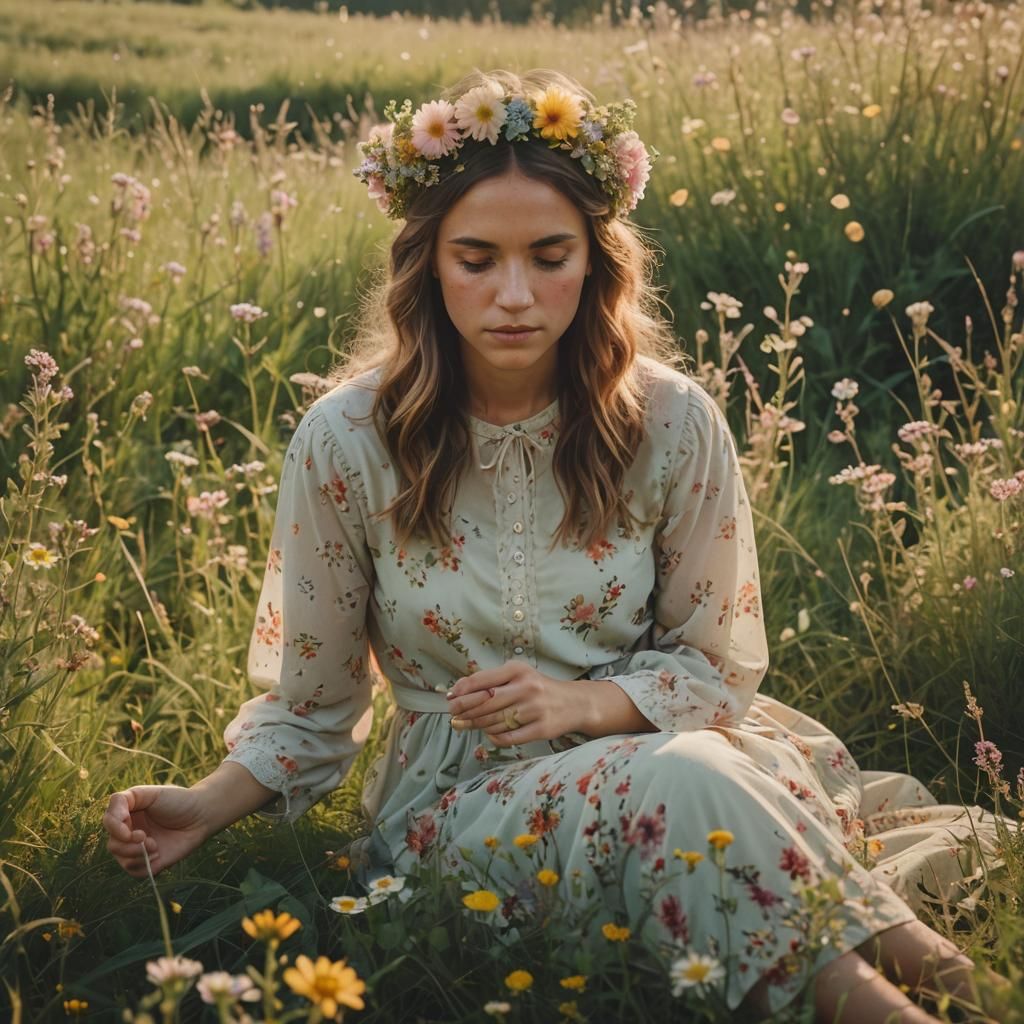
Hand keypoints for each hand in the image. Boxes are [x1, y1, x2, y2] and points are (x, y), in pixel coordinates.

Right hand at [103, 785, 211, 877]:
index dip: (115, 829)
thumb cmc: (178, 800)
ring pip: (122, 860)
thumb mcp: (151, 793)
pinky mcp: (150, 862)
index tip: (130, 832)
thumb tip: (112, 820)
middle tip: (144, 837)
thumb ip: (126, 799)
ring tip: (155, 845)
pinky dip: (144, 865)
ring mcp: (140, 848)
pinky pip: (136, 872)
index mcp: (128, 813)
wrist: (202, 816)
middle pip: (112, 845)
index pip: (108, 822)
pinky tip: (158, 854)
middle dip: (127, 845)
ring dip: (137, 855)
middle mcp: (130, 831)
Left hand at [445, 660, 589, 746]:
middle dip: (464, 710)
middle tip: (453, 715)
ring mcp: (534, 710)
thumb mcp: (518, 675)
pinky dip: (494, 737)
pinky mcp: (541, 729)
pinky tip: (489, 734)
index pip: (482, 680)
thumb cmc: (539, 688)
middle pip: (485, 703)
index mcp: (518, 670)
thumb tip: (457, 690)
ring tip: (466, 725)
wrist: (575, 703)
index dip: (462, 691)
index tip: (450, 698)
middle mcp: (527, 688)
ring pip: (494, 721)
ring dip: (476, 725)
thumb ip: (491, 680)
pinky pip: (508, 737)